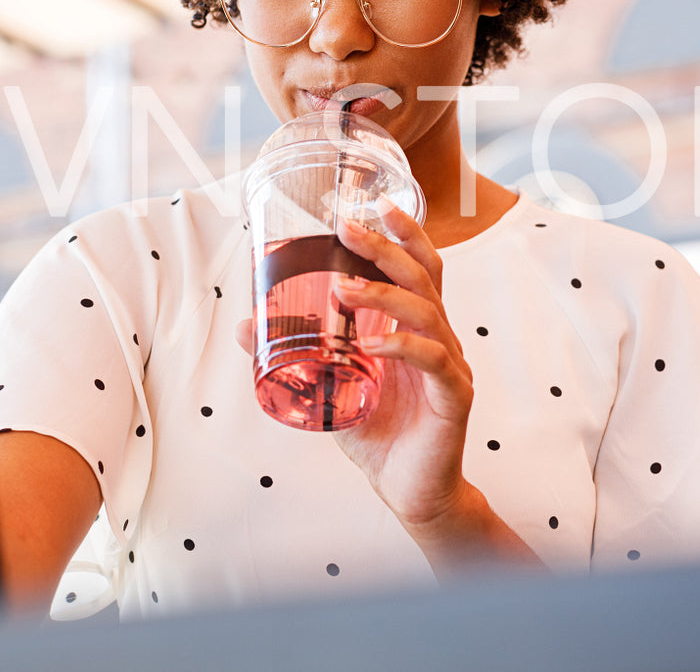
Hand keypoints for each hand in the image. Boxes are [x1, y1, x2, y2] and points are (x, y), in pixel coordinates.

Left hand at [327, 203, 474, 529]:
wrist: (413, 493)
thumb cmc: (380, 437)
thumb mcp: (330, 388)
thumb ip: (297, 354)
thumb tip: (244, 326)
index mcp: (417, 329)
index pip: (418, 268)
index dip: (402, 233)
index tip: (372, 205)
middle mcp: (439, 338)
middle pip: (423, 276)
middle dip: (385, 247)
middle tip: (347, 229)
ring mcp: (450, 365)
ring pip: (426, 312)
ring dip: (383, 294)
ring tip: (344, 288)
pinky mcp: (454, 396)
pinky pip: (433, 360)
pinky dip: (403, 346)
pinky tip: (374, 345)